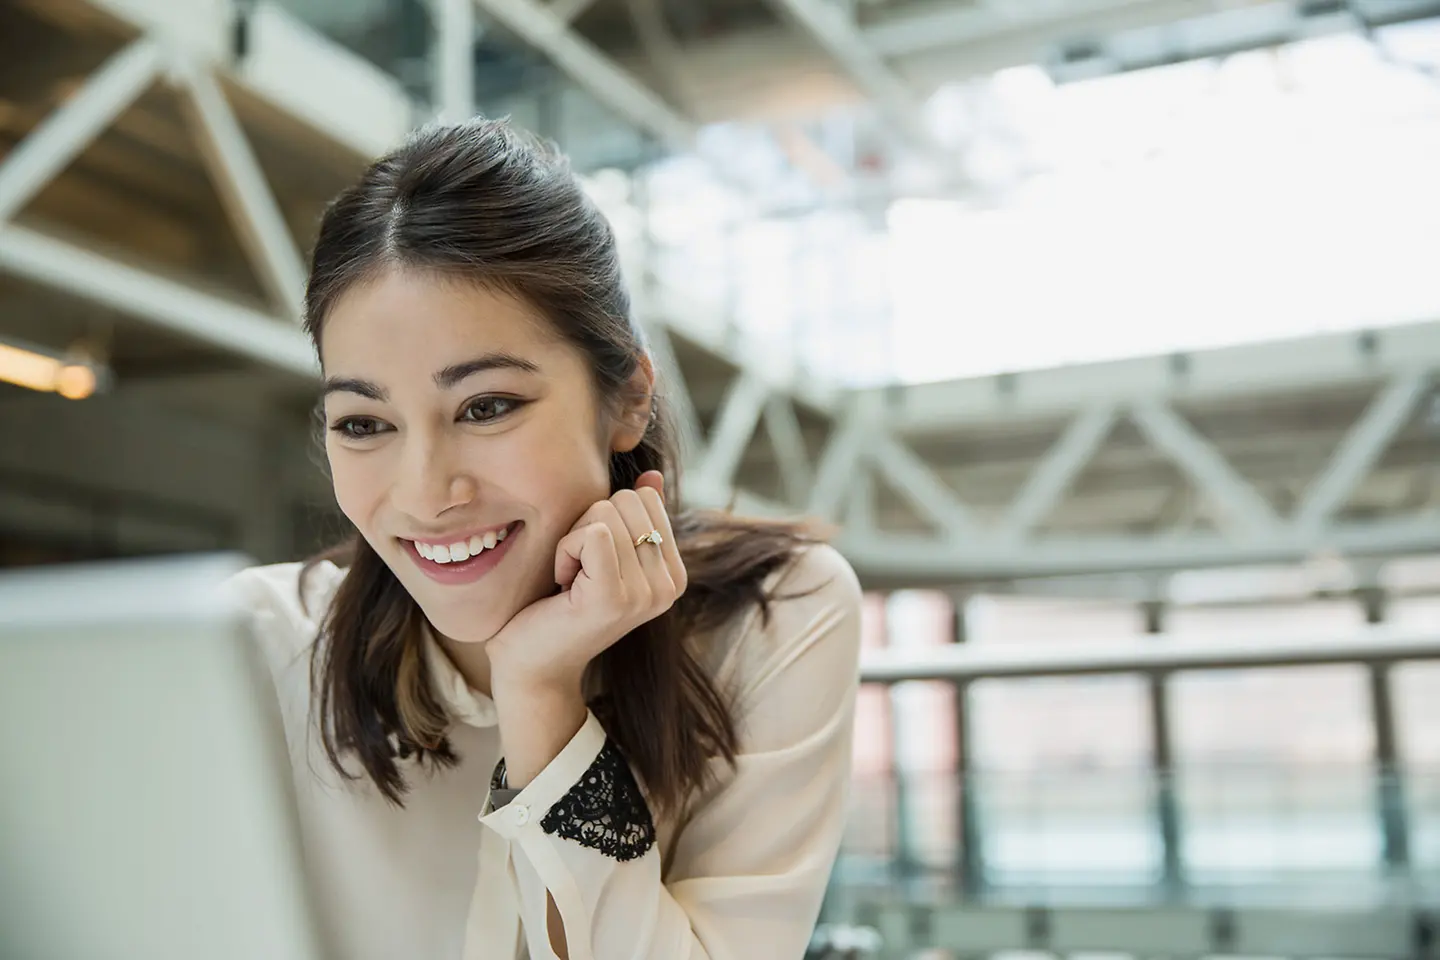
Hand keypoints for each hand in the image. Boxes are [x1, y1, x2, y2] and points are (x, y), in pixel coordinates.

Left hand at [486, 470, 686, 697]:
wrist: (533, 665)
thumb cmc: (561, 606)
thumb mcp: (604, 555)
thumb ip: (634, 519)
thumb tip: (652, 477)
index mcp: (674, 574)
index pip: (646, 498)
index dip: (606, 518)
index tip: (593, 561)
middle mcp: (669, 587)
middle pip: (627, 501)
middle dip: (589, 525)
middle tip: (579, 571)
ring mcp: (645, 594)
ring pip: (606, 513)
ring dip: (573, 540)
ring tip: (571, 580)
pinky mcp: (613, 597)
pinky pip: (591, 533)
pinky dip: (565, 550)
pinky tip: (562, 584)